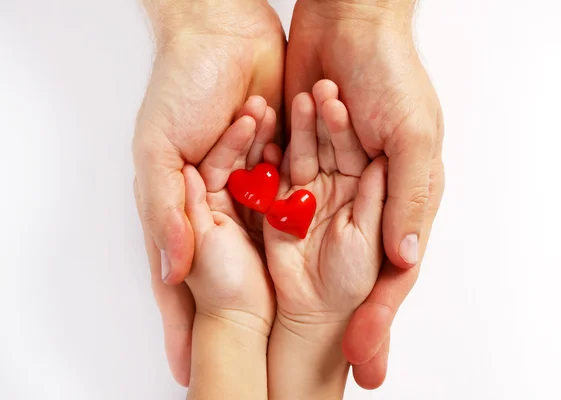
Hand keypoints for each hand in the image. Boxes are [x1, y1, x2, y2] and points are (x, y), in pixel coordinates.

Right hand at [132, 0, 284, 385]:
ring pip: (266, 229)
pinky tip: (319, 234)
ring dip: (281, 253)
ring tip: (304, 295)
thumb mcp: (157, 150)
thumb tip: (170, 271)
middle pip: (228, 263)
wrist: (221, 31)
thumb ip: (161, 211)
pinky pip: (292, 190)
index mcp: (180, 204)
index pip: (180, 276)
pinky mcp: (277, 156)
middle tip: (256, 342)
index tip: (193, 364)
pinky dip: (303, 206)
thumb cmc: (178, 86)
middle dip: (244, 300)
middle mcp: (214, 199)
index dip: (185, 320)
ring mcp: (248, 178)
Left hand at [286, 0, 444, 387]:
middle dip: (341, 309)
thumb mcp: (413, 137)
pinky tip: (256, 251)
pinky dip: (273, 218)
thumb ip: (411, 198)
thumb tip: (405, 260)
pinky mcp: (299, 157)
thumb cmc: (392, 74)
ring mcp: (332, 178)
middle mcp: (370, 194)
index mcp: (404, 194)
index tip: (363, 354)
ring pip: (314, 234)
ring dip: (301, 264)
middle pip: (354, 265)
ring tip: (283, 303)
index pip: (394, 269)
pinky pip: (284, 195)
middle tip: (333, 353)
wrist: (346, 22)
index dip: (380, 314)